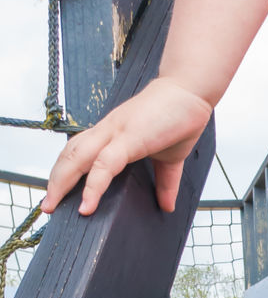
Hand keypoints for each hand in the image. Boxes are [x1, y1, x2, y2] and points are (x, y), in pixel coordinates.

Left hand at [41, 76, 212, 216]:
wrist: (190, 90)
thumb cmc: (178, 116)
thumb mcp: (170, 158)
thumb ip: (165, 182)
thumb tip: (167, 206)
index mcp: (112, 134)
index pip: (78, 152)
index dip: (65, 172)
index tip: (58, 194)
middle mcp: (107, 131)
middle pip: (69, 155)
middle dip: (55, 181)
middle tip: (47, 206)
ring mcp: (114, 133)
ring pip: (76, 158)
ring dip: (61, 183)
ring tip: (53, 206)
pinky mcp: (128, 138)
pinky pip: (103, 165)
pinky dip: (93, 186)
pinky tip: (88, 205)